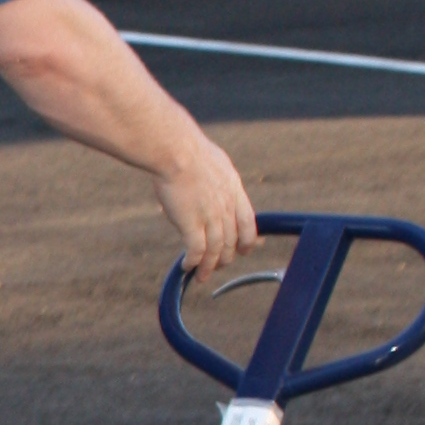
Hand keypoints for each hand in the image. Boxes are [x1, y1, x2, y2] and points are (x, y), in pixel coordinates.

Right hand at [155, 136, 256, 282]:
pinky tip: (187, 267)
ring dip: (209, 266)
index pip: (248, 222)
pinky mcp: (192, 224)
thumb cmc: (185, 148)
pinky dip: (193, 262)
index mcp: (234, 189)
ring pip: (216, 251)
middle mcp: (226, 206)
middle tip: (218, 265)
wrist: (175, 149)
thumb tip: (207, 179)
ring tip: (202, 275)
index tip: (246, 249)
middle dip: (226, 257)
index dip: (248, 240)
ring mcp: (210, 216)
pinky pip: (196, 251)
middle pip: (232, 240)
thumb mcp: (212, 160)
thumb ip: (215, 176)